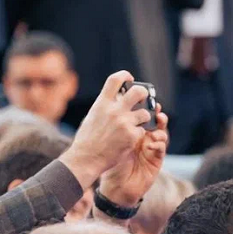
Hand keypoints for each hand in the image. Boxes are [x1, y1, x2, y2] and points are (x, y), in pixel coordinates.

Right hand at [59, 71, 150, 189]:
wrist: (87, 158)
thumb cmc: (87, 139)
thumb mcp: (92, 116)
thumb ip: (105, 106)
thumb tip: (117, 97)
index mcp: (102, 103)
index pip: (115, 80)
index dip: (125, 75)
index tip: (130, 78)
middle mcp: (114, 111)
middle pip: (138, 92)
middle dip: (144, 93)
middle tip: (143, 98)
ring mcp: (124, 123)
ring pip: (145, 113)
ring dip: (144, 117)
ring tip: (138, 122)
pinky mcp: (132, 136)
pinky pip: (142, 130)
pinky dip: (139, 134)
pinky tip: (131, 138)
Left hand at [99, 106, 168, 207]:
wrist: (115, 187)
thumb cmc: (110, 165)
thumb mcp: (110, 143)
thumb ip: (114, 127)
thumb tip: (111, 107)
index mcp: (132, 132)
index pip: (141, 116)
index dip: (144, 106)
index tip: (143, 97)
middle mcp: (144, 138)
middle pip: (154, 121)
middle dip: (156, 113)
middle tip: (155, 108)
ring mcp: (151, 148)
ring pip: (161, 133)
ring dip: (161, 127)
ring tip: (158, 124)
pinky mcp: (156, 160)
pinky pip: (161, 149)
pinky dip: (159, 144)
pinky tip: (152, 144)